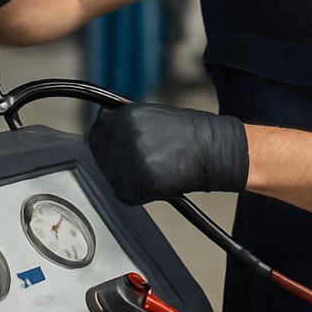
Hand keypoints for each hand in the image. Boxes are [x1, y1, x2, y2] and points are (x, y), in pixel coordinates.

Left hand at [87, 103, 248, 203]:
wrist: (214, 149)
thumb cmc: (188, 134)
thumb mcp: (149, 116)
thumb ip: (124, 124)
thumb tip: (106, 136)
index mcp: (124, 116)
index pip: (97, 135)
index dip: (105, 146)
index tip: (114, 151)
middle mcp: (124, 135)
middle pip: (103, 159)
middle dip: (117, 163)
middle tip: (141, 163)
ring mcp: (132, 158)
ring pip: (115, 179)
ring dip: (129, 179)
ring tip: (154, 169)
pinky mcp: (142, 181)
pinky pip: (129, 195)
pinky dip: (141, 194)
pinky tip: (157, 182)